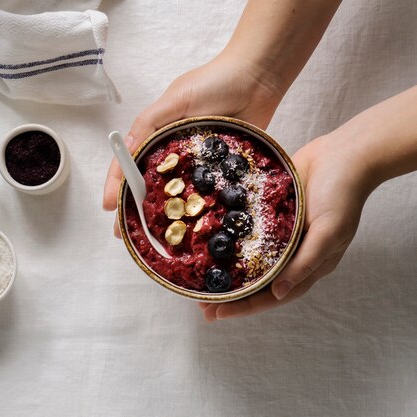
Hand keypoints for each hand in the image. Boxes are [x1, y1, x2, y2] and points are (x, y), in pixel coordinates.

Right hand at [103, 54, 284, 234]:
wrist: (257, 77)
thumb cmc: (214, 82)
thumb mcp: (175, 99)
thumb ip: (149, 123)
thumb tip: (125, 149)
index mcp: (156, 134)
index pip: (129, 162)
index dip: (117, 184)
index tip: (110, 207)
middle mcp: (172, 151)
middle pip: (148, 183)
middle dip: (134, 208)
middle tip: (126, 233)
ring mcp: (196, 162)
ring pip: (175, 192)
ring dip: (163, 214)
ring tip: (153, 238)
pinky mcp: (220, 169)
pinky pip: (205, 192)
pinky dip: (196, 208)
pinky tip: (190, 226)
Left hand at [199, 133, 377, 321]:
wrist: (344, 153)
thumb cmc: (342, 194)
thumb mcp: (329, 231)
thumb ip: (305, 262)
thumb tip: (280, 293)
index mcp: (309, 264)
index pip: (273, 295)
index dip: (245, 306)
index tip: (217, 314)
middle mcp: (292, 254)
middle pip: (257, 282)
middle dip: (230, 295)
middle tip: (201, 305)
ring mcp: (281, 234)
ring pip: (249, 260)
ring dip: (226, 271)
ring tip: (200, 280)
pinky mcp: (271, 214)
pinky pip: (247, 233)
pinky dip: (230, 240)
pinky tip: (210, 243)